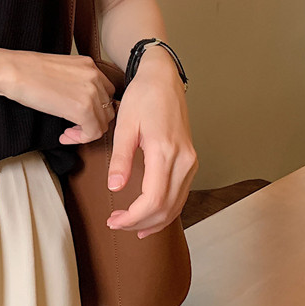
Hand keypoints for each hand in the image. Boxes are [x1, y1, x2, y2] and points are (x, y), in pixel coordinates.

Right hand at [0, 49, 115, 143]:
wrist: (12, 72)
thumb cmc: (26, 72)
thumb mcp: (60, 71)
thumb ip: (75, 82)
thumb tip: (76, 100)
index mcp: (89, 65)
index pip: (105, 92)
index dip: (93, 108)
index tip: (76, 115)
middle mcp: (95, 76)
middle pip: (107, 108)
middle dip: (92, 121)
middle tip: (73, 127)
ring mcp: (92, 92)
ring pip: (103, 122)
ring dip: (86, 131)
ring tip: (68, 132)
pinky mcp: (83, 109)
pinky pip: (93, 132)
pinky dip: (80, 138)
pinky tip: (64, 135)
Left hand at [104, 54, 198, 238]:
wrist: (163, 79)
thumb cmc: (142, 97)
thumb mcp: (124, 125)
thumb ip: (120, 159)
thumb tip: (115, 187)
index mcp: (165, 151)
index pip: (153, 199)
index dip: (133, 217)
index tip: (114, 221)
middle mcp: (183, 160)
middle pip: (167, 208)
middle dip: (141, 223)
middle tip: (117, 225)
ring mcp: (190, 161)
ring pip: (177, 205)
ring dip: (154, 221)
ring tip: (130, 226)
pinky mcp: (189, 161)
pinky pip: (180, 194)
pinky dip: (166, 210)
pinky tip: (150, 216)